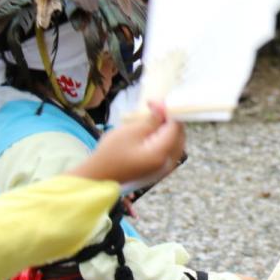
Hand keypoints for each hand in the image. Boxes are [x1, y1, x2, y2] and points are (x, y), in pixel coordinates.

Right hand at [69, 101, 185, 184]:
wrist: (99, 176)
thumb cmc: (111, 153)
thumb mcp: (131, 131)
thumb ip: (153, 120)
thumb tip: (164, 107)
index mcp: (162, 153)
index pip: (176, 126)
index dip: (168, 111)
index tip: (155, 102)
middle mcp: (169, 162)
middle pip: (180, 135)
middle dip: (170, 119)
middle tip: (154, 108)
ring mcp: (165, 168)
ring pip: (176, 142)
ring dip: (168, 129)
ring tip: (153, 118)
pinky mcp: (159, 170)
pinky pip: (170, 151)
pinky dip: (166, 139)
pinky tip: (154, 132)